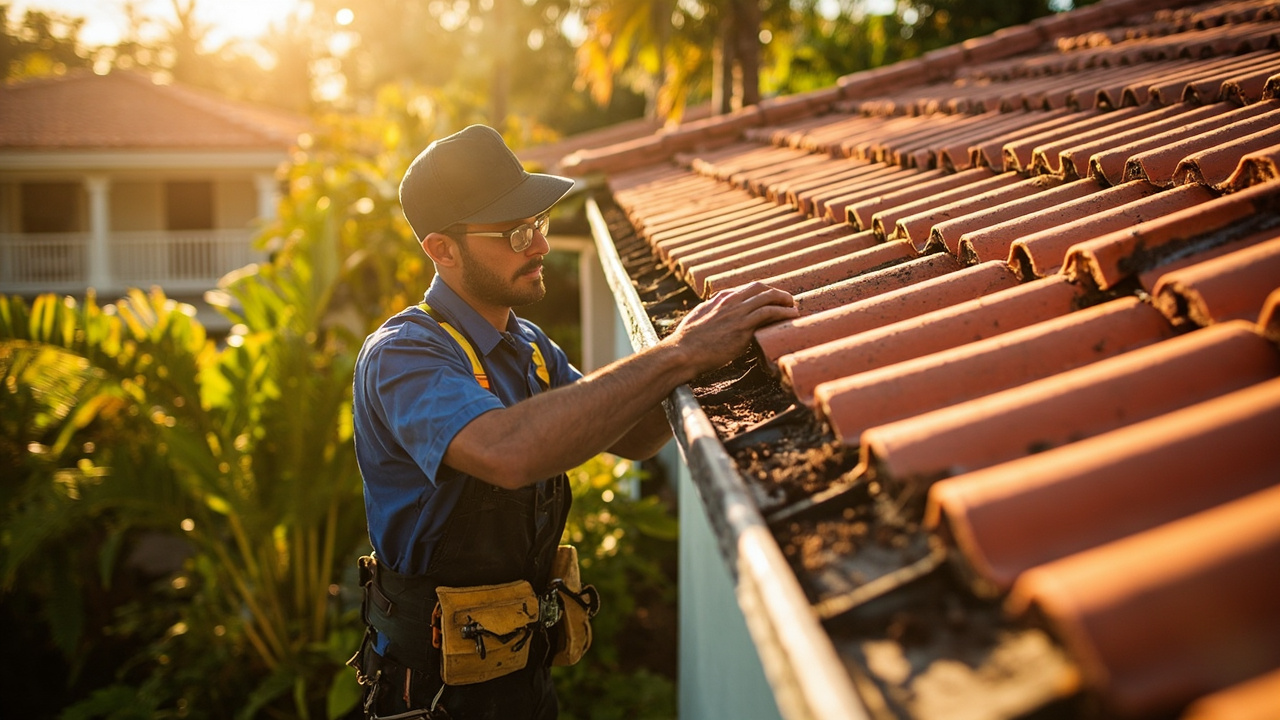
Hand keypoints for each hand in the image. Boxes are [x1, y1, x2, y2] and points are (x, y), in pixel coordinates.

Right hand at [662, 282, 797, 375]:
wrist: (683, 352)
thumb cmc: (687, 341)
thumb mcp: (698, 318)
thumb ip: (711, 312)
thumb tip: (715, 314)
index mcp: (719, 298)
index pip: (746, 289)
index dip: (761, 293)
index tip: (769, 300)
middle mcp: (730, 301)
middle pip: (760, 288)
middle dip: (775, 292)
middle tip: (786, 301)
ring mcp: (737, 312)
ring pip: (768, 297)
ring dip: (784, 300)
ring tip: (794, 307)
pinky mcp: (743, 327)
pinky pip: (769, 313)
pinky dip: (784, 312)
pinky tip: (793, 315)